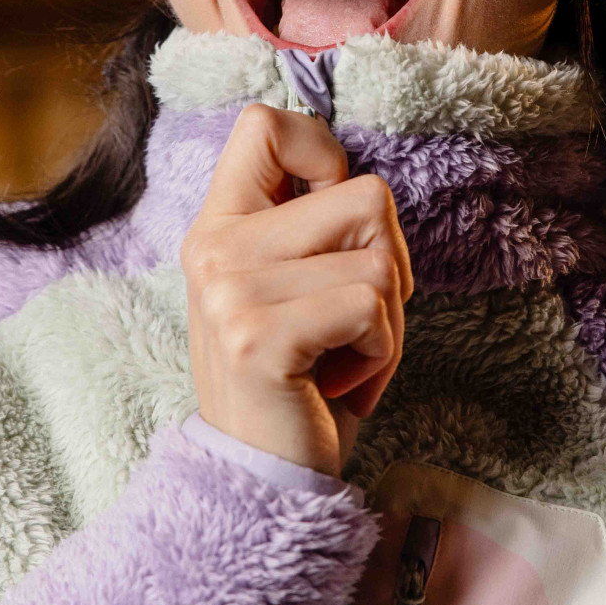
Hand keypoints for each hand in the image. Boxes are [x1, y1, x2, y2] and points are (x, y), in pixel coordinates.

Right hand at [181, 104, 412, 476]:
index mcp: (219, 224)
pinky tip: (340, 383)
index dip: (323, 152)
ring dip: (390, 322)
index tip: (331, 215)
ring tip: (344, 358)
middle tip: (352, 322)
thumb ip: (307, 220)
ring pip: (382, 260)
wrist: (262, 481)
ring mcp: (231, 293)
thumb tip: (347, 169)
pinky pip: (371, 306)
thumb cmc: (299, 376)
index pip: (264, 123)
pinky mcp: (260, 339)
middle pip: (368, 196)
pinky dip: (382, 353)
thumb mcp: (289, 283)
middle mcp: (215, 248)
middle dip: (390, 264)